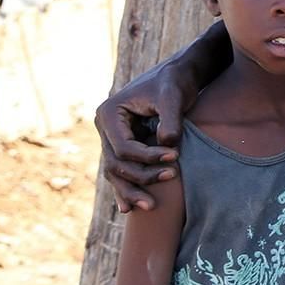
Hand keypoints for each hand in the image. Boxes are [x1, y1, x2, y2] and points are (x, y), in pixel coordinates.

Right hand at [95, 65, 184, 212]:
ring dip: (132, 190)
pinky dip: (127, 188)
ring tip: (151, 206)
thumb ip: (171, 119)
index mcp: (109, 113)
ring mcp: (111, 138)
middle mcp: (105, 127)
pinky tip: (129, 208)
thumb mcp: (173, 96)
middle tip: (170, 178)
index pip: (124, 147)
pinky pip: (122, 171)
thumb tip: (168, 144)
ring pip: (116, 172)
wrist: (179, 75)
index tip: (175, 157)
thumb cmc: (175, 82)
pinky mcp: (123, 146)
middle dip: (141, 178)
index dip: (148, 157)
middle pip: (116, 163)